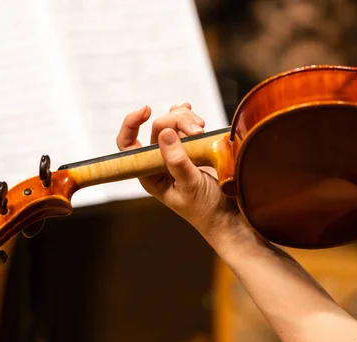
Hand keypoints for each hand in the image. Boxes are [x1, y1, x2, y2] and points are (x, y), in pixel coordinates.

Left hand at [116, 103, 259, 250]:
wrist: (229, 216)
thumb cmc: (206, 209)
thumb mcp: (190, 186)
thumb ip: (178, 161)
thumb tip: (165, 134)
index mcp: (149, 174)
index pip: (128, 146)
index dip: (130, 125)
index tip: (146, 111)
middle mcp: (159, 163)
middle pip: (158, 129)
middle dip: (177, 122)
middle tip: (198, 130)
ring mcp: (176, 154)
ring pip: (172, 124)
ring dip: (186, 119)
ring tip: (202, 127)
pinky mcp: (192, 149)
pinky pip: (185, 126)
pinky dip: (189, 117)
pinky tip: (194, 113)